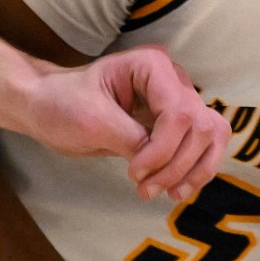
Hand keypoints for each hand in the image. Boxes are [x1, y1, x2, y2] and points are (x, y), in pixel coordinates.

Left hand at [20, 45, 229, 201]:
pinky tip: (175, 189)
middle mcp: (171, 80)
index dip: (162, 149)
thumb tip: (160, 164)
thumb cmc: (62, 103)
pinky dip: (194, 171)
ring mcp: (175, 102)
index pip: (178, 112)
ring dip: (193, 170)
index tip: (135, 172)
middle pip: (200, 126)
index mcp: (152, 66)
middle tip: (145, 189)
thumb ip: (129, 139)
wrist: (48, 107)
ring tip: (168, 194)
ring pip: (211, 136)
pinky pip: (202, 147)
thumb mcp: (91, 120)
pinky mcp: (173, 125)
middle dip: (177, 164)